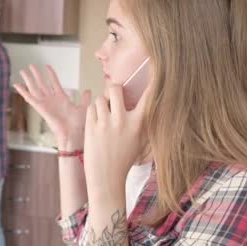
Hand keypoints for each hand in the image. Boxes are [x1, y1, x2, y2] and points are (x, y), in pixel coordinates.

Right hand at [14, 65, 90, 150]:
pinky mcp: (40, 108)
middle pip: (42, 84)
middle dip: (36, 75)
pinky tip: (16, 85)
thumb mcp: (83, 108)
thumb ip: (84, 99)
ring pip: (35, 88)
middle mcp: (51, 100)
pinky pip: (30, 98)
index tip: (47, 65)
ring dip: (28, 80)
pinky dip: (23, 92)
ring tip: (22, 71)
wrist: (72, 133)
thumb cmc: (77, 124)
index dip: (51, 74)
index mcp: (61, 98)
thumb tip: (88, 90)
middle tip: (31, 65)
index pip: (54, 82)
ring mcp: (45, 103)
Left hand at [84, 84, 149, 199]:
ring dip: (101, 103)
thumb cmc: (124, 159)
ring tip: (104, 115)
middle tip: (113, 95)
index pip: (147, 98)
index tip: (155, 69)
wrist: (106, 178)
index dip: (152, 83)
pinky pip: (91, 108)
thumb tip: (140, 101)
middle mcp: (122, 121)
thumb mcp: (140, 140)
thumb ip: (141, 121)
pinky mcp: (91, 127)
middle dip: (113, 89)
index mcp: (138, 124)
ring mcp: (105, 123)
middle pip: (115, 88)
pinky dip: (93, 112)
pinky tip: (97, 123)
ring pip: (100, 98)